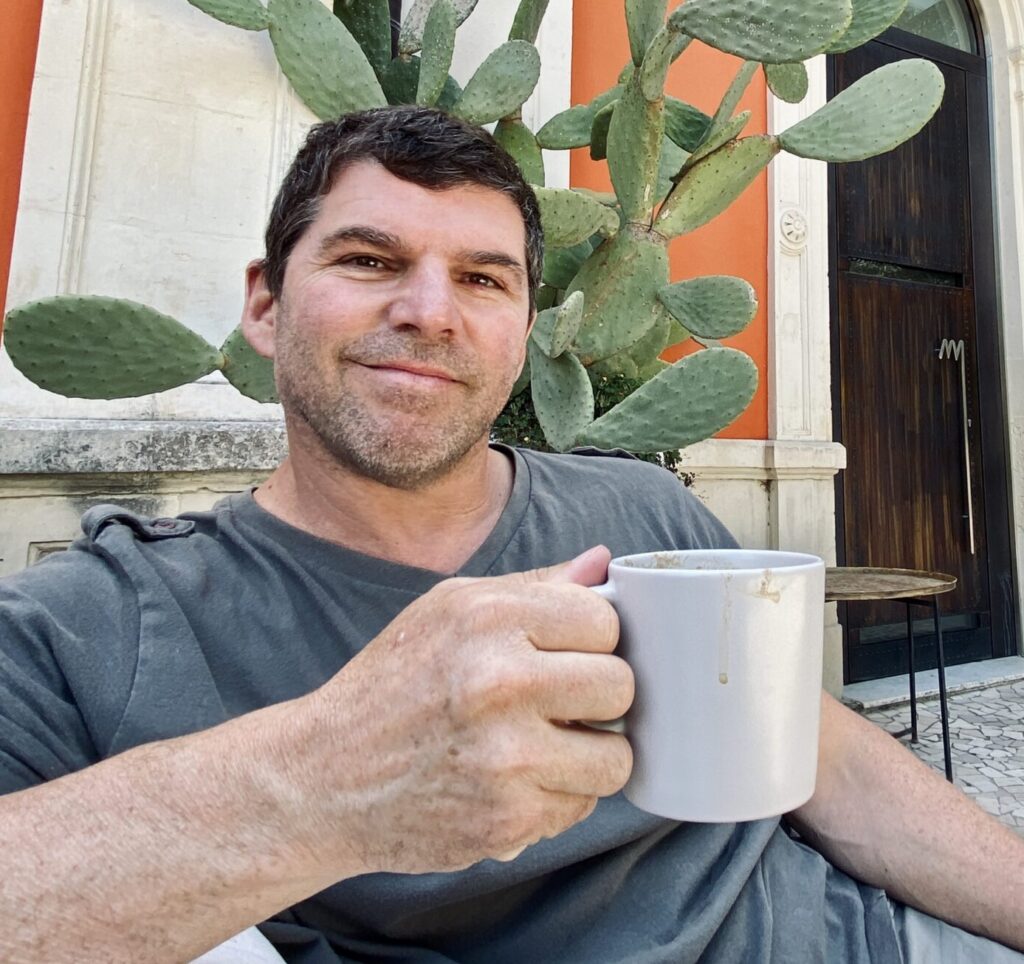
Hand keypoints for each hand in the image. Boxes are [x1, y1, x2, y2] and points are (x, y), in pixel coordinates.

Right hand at [296, 546, 633, 875]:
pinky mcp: (507, 822)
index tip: (569, 653)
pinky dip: (557, 796)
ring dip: (589, 754)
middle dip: (598, 697)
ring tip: (546, 744)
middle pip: (620, 687)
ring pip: (616, 758)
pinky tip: (516, 780)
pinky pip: (581, 807)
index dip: (593, 640)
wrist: (325, 777)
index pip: (605, 621)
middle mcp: (499, 683)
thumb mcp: (449, 609)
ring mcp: (505, 760)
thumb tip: (603, 562)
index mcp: (488, 618)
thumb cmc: (392, 684)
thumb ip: (534, 587)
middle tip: (561, 702)